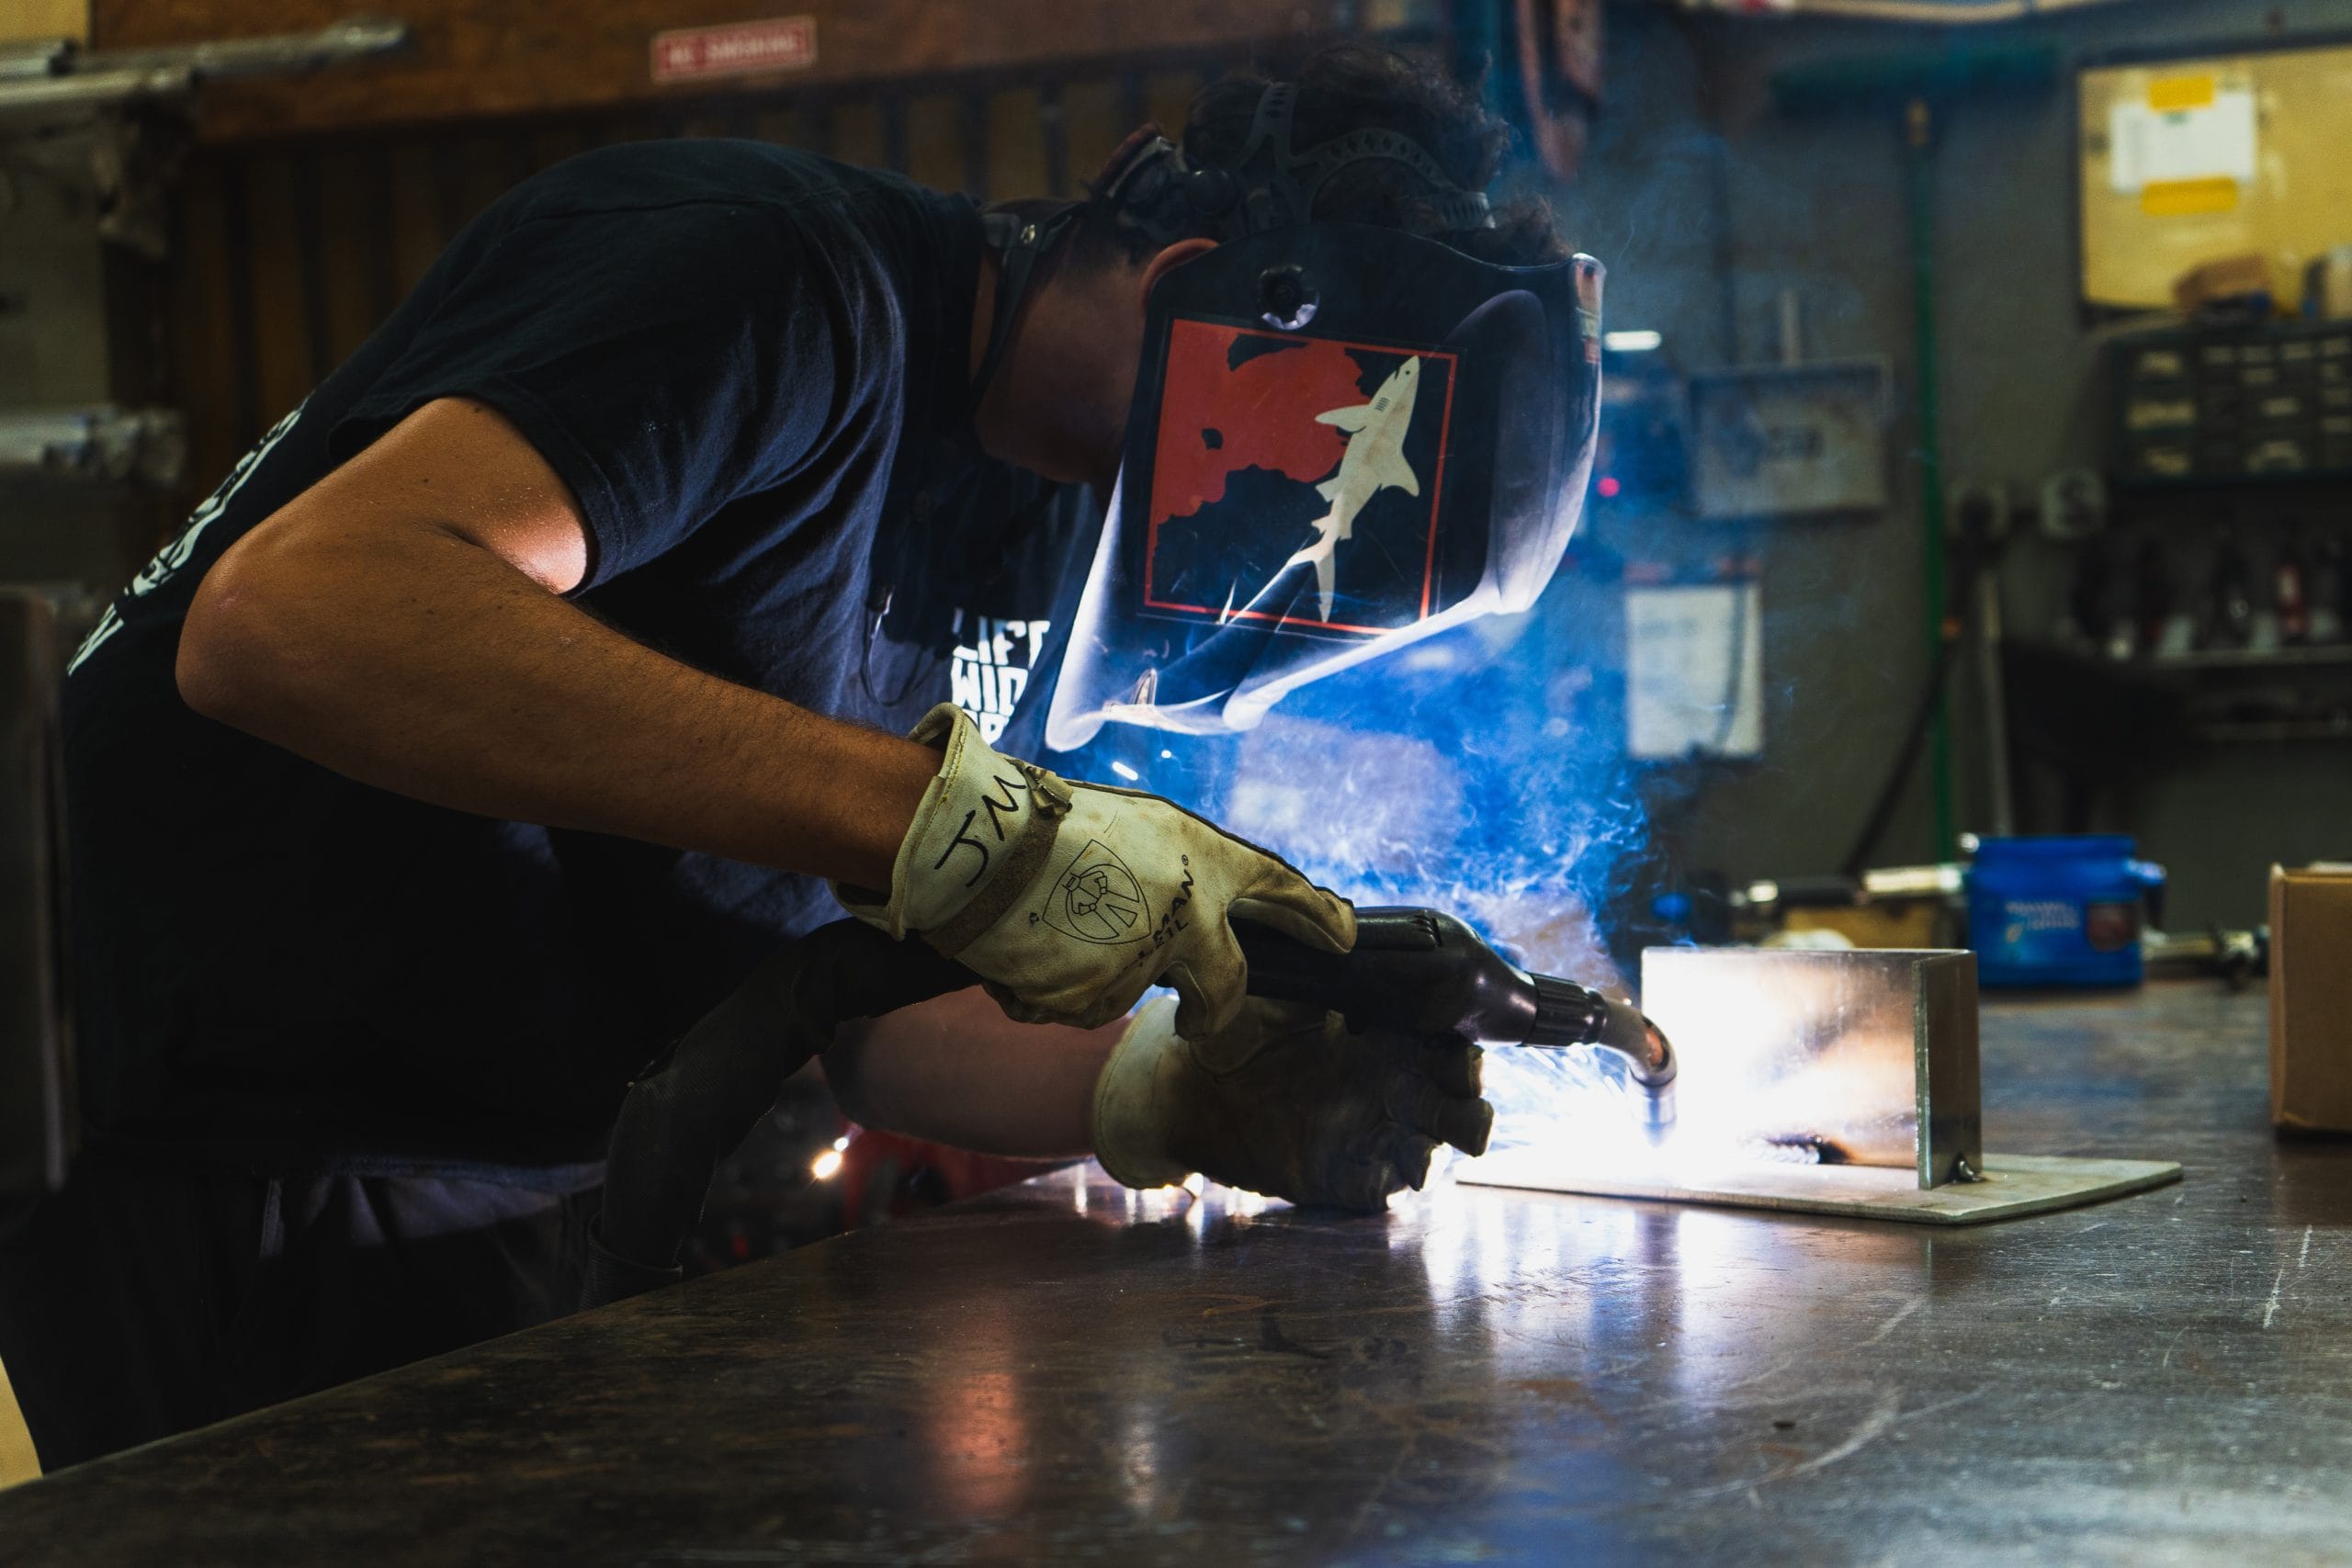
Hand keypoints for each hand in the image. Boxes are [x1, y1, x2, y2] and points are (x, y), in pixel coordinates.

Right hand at [836, 704, 1353, 1035]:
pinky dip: (1053, 987)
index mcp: (1202, 859)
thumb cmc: (1052, 821)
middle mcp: (1187, 916)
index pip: (1280, 889)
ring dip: (1100, 975)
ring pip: (1132, 993)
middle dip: (1216, 1012)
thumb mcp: (1136, 828)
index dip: (1318, 916)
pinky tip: (1029, 947)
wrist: (980, 846)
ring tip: (1055, 928)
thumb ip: (1176, 874)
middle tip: (1200, 1019)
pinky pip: (1075, 1004)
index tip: (1344, 938)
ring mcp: (1141, 964)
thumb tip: (1193, 915)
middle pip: (1228, 988)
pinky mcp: (1089, 999)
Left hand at [1089, 995, 1493, 1211]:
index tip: (1462, 1037)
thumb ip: (1314, 969)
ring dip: (1450, 1140)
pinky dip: (1392, 1179)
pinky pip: (1382, 1185)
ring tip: (1452, 1138)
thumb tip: (1341, 930)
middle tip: (1465, 1081)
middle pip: (1455, 1093)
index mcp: (1387, 1036)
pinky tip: (1395, 1171)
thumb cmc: (1242, 1027)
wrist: (1191, 1086)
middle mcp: (1391, 1085)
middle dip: (1471, 1092)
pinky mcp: (1346, 1174)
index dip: (1462, 1039)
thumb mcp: (1279, 992)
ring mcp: (1373, 1132)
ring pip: (1433, 1143)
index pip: (1444, 1037)